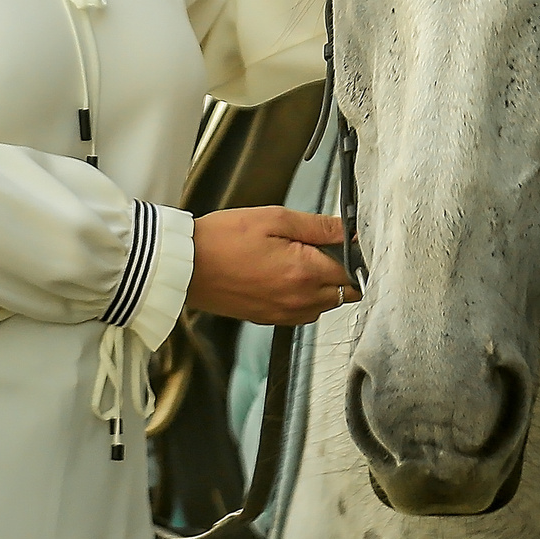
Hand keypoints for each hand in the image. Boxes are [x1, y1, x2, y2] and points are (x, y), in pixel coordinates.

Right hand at [186, 207, 353, 325]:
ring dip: (323, 287)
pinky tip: (285, 278)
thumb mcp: (273, 218)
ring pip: (325, 306)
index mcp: (305, 272)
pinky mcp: (269, 319)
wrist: (186, 265)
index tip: (345, 240)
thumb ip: (317, 226)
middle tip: (321, 248)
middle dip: (341, 271)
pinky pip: (302, 314)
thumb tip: (348, 230)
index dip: (353, 253)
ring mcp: (284, 313)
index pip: (352, 270)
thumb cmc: (223, 239)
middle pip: (344, 292)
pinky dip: (304, 299)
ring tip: (299, 262)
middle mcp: (299, 300)